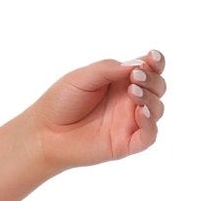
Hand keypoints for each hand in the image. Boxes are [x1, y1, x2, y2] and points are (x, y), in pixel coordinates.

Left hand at [30, 48, 166, 172]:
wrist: (43, 132)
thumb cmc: (61, 102)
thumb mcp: (83, 77)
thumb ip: (110, 69)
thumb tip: (139, 64)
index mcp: (120, 81)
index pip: (149, 69)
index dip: (156, 62)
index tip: (153, 57)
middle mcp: (128, 101)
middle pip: (157, 87)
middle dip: (152, 79)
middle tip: (134, 77)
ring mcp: (128, 122)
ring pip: (157, 109)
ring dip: (151, 98)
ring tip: (133, 92)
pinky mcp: (126, 143)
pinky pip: (149, 135)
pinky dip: (151, 123)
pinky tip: (140, 113)